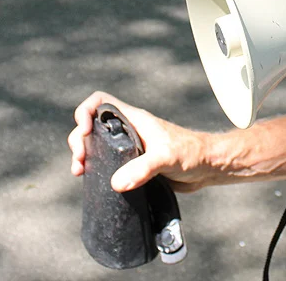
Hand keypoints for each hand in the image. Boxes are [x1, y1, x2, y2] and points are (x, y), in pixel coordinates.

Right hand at [69, 91, 213, 192]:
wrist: (207, 167)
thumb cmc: (191, 154)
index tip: (85, 131)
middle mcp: (128, 129)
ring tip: (80, 171)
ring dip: (83, 154)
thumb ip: (143, 169)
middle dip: (79, 139)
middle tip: (80, 161)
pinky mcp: (132, 164)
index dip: (86, 111)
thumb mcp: (166, 158)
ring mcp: (129, 146)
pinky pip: (106, 161)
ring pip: (96, 144)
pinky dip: (94, 167)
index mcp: (134, 119)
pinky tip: (90, 179)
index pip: (101, 102)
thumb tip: (116, 183)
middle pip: (92, 125)